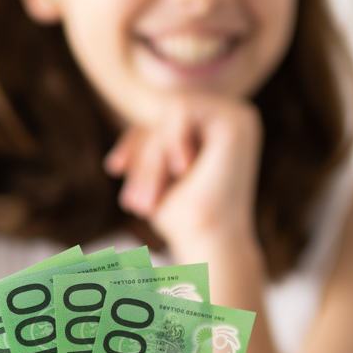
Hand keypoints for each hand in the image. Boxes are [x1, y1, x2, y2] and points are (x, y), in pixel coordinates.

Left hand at [106, 96, 262, 263]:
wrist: (208, 244)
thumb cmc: (186, 219)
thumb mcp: (159, 173)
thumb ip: (157, 145)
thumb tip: (138, 131)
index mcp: (217, 131)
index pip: (165, 121)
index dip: (136, 141)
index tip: (114, 168)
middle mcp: (232, 118)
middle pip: (165, 116)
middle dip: (144, 156)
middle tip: (136, 204)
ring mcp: (238, 117)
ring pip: (169, 113)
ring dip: (152, 157)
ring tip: (150, 201)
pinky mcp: (237, 121)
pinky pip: (180, 109)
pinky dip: (169, 141)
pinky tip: (182, 170)